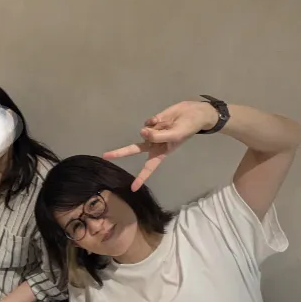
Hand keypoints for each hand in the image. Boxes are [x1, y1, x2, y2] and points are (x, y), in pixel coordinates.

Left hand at [103, 100, 219, 190]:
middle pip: (134, 149)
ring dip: (155, 128)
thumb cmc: (188, 128)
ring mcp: (151, 132)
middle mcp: (154, 144)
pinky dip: (156, 120)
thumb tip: (142, 132)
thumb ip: (158, 136)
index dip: (141, 178)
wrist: (194, 113)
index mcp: (161, 152)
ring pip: (144, 132)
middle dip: (120, 152)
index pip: (149, 167)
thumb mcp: (175, 136)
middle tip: (106, 156)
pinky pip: (148, 122)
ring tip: (169, 125)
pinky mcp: (152, 122)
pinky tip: (165, 119)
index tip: (133, 188)